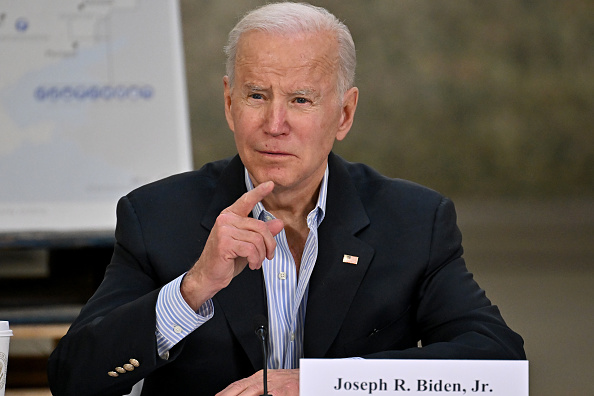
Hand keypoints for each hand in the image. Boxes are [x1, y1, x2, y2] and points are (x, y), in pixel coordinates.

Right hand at [181, 181, 283, 309]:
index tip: (270, 184)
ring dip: (261, 255)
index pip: (246, 200)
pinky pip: (251, 249)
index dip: (259, 191)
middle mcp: (226, 219)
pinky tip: (252, 265)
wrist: (209, 276)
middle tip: (268, 255)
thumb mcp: (248, 244)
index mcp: (230, 216)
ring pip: (257, 239)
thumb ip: (262, 233)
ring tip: (256, 262)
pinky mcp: (225, 242)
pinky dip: (256, 259)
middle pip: (260, 226)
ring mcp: (224, 230)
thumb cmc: (227, 260)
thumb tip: (279, 223)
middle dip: (269, 244)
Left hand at [216, 369, 298, 395]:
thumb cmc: (292, 384)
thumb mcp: (271, 383)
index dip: (225, 393)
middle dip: (227, 395)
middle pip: (240, 388)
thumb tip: (242, 392)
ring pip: (250, 391)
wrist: (311, 379)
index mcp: (260, 376)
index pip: (237, 385)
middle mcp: (265, 379)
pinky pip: (268, 395)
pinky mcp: (284, 391)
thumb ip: (257, 389)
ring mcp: (274, 385)